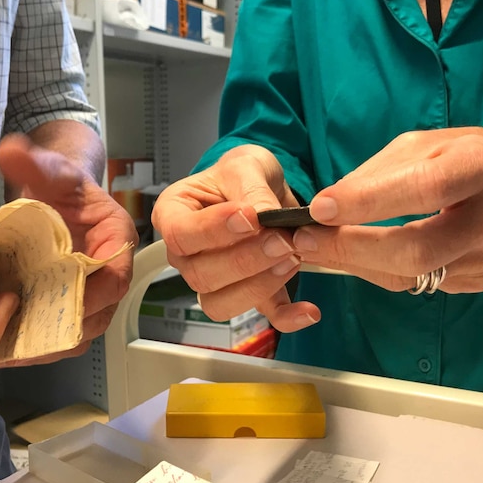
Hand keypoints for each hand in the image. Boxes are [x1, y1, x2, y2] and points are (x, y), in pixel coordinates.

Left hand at [0, 133, 136, 365]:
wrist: (57, 198)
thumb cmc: (60, 185)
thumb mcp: (49, 169)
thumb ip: (33, 162)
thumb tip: (8, 151)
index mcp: (116, 241)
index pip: (116, 278)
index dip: (91, 296)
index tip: (54, 300)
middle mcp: (109, 276)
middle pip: (97, 317)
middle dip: (59, 329)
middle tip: (17, 334)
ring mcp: (91, 299)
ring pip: (78, 336)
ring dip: (43, 345)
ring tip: (3, 348)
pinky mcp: (68, 310)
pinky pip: (59, 339)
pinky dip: (33, 347)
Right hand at [151, 144, 320, 332]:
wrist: (263, 187)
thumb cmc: (240, 175)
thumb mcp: (245, 165)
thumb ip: (251, 187)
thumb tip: (263, 215)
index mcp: (174, 215)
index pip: (180, 233)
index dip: (212, 230)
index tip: (248, 217)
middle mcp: (187, 254)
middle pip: (200, 275)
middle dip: (244, 260)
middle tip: (281, 239)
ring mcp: (214, 279)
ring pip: (220, 303)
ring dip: (259, 286)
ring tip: (292, 259)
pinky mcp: (248, 293)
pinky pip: (261, 315)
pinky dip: (286, 317)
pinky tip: (308, 310)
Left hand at [293, 127, 482, 292]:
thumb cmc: (466, 156)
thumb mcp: (426, 143)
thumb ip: (379, 172)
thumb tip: (329, 206)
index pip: (425, 188)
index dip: (369, 202)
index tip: (320, 209)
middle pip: (419, 249)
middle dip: (353, 248)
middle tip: (305, 241)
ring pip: (414, 275)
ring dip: (357, 264)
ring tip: (318, 248)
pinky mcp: (482, 280)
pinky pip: (420, 283)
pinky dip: (380, 271)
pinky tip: (359, 255)